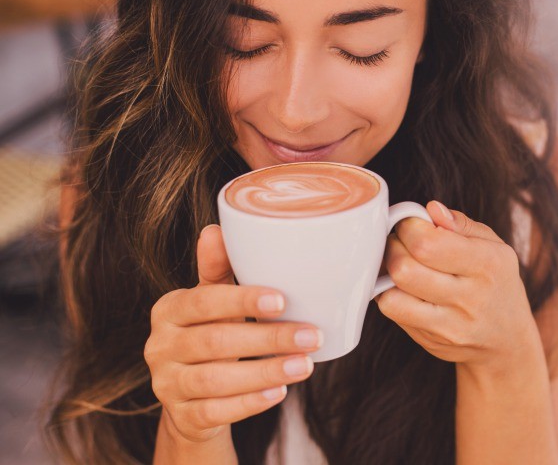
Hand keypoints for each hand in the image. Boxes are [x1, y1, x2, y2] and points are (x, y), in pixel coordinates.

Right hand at [144, 225, 323, 445]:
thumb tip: (216, 228)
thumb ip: (217, 271)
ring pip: (216, 380)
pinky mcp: (180, 417)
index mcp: (169, 310)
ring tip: (305, 365)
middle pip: (215, 342)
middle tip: (311, 336)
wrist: (191, 400)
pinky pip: (215, 411)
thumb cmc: (211, 336)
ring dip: (265, 372)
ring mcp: (166, 384)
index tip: (282, 301)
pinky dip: (249, 403)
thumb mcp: (213, 304)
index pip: (204, 301)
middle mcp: (159, 346)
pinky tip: (279, 392)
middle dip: (268, 339)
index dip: (242, 300)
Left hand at [375, 201, 531, 373]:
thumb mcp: (494, 246)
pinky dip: (388, 294)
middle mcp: (470, 297)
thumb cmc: (496, 283)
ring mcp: (450, 324)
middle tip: (401, 242)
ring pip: (392, 294)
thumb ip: (461, 224)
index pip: (428, 243)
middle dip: (393, 246)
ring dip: (387, 272)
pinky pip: (393, 311)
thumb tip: (431, 209)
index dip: (409, 227)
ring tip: (401, 263)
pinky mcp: (430, 340)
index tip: (412, 224)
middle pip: (404, 268)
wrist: (507, 341)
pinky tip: (402, 287)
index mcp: (488, 264)